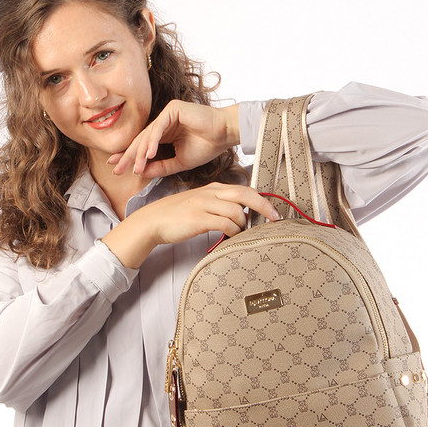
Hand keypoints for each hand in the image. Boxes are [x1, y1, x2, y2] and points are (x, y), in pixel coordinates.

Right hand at [101, 183, 280, 268]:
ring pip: (237, 211)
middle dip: (264, 207)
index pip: (244, 189)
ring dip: (244, 225)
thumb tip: (240, 216)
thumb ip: (219, 206)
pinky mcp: (198, 218)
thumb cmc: (177, 216)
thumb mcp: (200, 204)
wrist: (152, 221)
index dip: (262, 200)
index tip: (273, 211)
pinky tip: (232, 237)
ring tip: (241, 234)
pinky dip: (233, 231)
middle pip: (246, 195)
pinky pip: (225, 223)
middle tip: (275, 219)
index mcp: (213, 188)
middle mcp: (211, 193)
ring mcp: (204, 204)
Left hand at [108, 100, 239, 176]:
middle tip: (116, 169)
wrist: (224, 134)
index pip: (143, 147)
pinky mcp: (172, 109)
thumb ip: (161, 167)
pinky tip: (148, 154)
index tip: (117, 169)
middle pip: (141, 141)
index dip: (130, 158)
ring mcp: (167, 114)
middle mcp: (163, 123)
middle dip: (128, 156)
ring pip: (148, 135)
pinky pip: (158, 127)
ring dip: (140, 153)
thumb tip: (141, 173)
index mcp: (164, 135)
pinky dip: (153, 141)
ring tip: (135, 168)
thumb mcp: (180, 162)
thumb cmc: (207, 146)